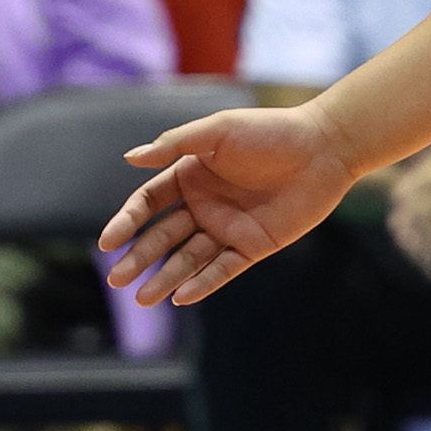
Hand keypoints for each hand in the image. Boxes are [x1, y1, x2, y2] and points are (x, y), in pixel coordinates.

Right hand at [99, 101, 364, 305]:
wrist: (323, 149)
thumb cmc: (270, 132)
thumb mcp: (217, 132)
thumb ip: (174, 145)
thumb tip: (130, 158)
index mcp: (190, 176)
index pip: (148, 204)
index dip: (126, 222)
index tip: (108, 242)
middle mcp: (204, 205)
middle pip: (162, 236)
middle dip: (138, 258)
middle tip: (115, 280)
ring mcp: (227, 228)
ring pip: (188, 259)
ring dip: (165, 278)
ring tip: (142, 298)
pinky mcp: (252, 246)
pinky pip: (223, 270)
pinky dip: (202, 284)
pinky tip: (181, 297)